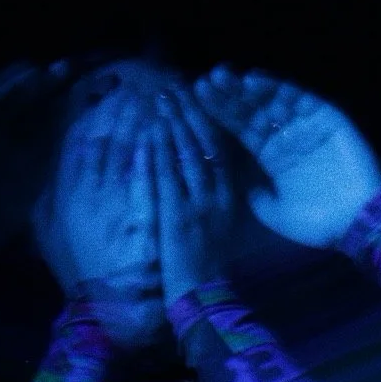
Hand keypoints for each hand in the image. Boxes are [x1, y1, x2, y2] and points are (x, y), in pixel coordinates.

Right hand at [32, 92, 155, 297]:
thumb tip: (49, 172)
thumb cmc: (78, 272)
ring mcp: (117, 204)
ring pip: (129, 153)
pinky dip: (154, 154)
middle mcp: (89, 194)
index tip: (106, 94)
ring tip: (156, 97)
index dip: (93, 117)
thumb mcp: (49, 233)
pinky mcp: (144, 218)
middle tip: (137, 84)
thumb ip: (47, 200)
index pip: (79, 146)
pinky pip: (148, 178)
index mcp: (66, 195)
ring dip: (142, 123)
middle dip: (121, 111)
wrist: (105, 310)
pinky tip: (164, 131)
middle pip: (105, 142)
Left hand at [151, 89, 243, 307]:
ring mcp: (199, 204)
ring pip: (188, 154)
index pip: (220, 148)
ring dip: (174, 122)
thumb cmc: (208, 264)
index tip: (193, 95)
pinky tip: (151, 129)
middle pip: (205, 143)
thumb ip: (217, 196)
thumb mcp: (221, 224)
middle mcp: (217, 194)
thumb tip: (210, 169)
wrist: (202, 295)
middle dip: (188, 112)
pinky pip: (168, 176)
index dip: (206, 119)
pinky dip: (160, 151)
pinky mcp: (177, 215)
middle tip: (171, 86)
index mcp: (229, 195)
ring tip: (160, 97)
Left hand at [191, 65, 380, 249]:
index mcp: (271, 157)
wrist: (357, 223)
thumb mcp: (275, 214)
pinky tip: (253, 80)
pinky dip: (277, 87)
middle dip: (228, 96)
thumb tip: (240, 185)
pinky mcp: (327, 117)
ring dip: (246, 88)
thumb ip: (256, 197)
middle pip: (251, 110)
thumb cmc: (317, 223)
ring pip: (271, 99)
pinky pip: (299, 97)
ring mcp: (306, 125)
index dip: (219, 114)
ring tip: (222, 77)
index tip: (196, 100)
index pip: (240, 129)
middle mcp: (285, 137)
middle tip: (204, 82)